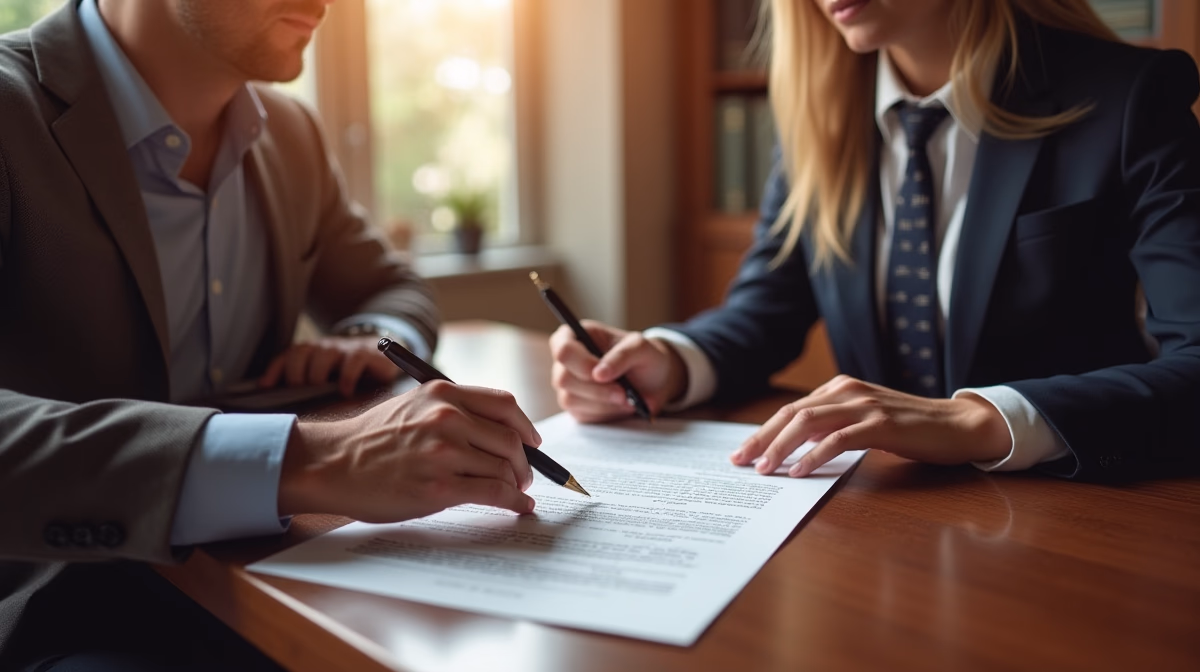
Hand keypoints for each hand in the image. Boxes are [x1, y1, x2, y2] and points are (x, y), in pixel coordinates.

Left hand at [259, 336, 399, 396]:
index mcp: (310, 352)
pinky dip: (347, 378)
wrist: (379, 357)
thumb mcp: (324, 377)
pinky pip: (353, 361)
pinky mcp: (364, 353)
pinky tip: (346, 392)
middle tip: (300, 390)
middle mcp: (324, 347)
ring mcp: (344, 349)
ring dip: (318, 374)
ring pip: (324, 355)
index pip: (287, 356)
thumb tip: (279, 401)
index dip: (275, 370)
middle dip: (296, 373)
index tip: (265, 386)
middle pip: (301, 352)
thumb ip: (305, 384)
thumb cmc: (345, 373)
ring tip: (321, 390)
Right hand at [277, 380, 539, 520]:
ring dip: (517, 484)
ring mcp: (443, 453)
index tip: (532, 442)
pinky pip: (494, 493)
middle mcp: (447, 418)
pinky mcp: (439, 487)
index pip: (505, 405)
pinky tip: (519, 506)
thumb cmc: (372, 439)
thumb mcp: (413, 405)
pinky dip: (514, 502)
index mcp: (443, 394)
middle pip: (511, 440)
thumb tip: (499, 431)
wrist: (332, 463)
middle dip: (525, 462)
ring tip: (517, 492)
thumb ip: (452, 410)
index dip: (526, 427)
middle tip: (525, 475)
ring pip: (504, 468)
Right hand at [549, 320, 686, 422]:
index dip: (581, 364)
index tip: (603, 374)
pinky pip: (581, 415)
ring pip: (570, 400)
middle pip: (563, 379)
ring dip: (603, 403)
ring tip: (627, 399)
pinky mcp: (576, 406)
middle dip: (597, 390)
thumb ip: (621, 355)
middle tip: (624, 393)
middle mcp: (567, 360)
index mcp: (577, 335)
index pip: (563, 349)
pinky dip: (605, 413)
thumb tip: (597, 374)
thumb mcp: (641, 348)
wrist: (654, 383)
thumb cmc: (645, 358)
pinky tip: (620, 406)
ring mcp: (568, 385)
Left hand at [731, 375, 1010, 476]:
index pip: (791, 410)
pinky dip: (815, 456)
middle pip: (792, 414)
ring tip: (764, 470)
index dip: (763, 431)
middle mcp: (847, 391)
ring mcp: (864, 405)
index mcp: (840, 389)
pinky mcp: (881, 424)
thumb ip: (833, 428)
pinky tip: (799, 472)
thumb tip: (796, 447)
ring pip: (809, 423)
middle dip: (761, 439)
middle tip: (740, 462)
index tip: (742, 453)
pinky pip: (838, 439)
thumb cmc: (910, 428)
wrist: (958, 425)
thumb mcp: (864, 423)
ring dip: (781, 448)